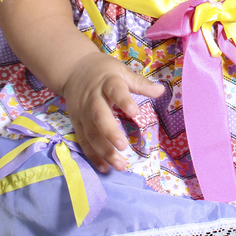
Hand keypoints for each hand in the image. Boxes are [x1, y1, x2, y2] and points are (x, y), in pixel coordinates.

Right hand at [60, 51, 164, 173]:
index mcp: (106, 82)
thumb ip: (140, 83)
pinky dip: (92, 155)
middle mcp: (92, 98)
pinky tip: (105, 167)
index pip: (115, 90)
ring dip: (104, 150)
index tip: (135, 112)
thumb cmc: (103, 71)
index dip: (124, 101)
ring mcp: (82, 112)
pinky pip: (83, 141)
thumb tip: (161, 90)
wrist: (73, 69)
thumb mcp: (121, 71)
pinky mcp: (76, 123)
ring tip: (120, 165)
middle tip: (123, 146)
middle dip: (110, 132)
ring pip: (90, 133)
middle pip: (99, 115)